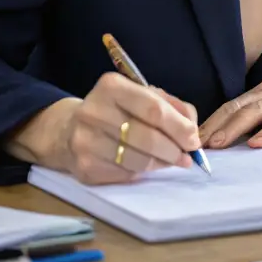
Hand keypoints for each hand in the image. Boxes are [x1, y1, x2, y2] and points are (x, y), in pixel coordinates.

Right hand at [6, 73, 201, 183]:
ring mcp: (85, 142)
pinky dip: (142, 171)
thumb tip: (193, 133)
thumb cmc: (118, 110)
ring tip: (170, 161)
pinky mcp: (84, 167)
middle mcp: (93, 111)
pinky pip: (125, 174)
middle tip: (187, 157)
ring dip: (161, 163)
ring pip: (138, 160)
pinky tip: (145, 164)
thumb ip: (174, 107)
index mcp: (111, 87)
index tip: (193, 139)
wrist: (68, 130)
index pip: (153, 109)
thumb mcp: (143, 95)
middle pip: (147, 137)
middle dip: (174, 150)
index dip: (179, 127)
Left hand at [200, 74, 261, 149]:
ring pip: (255, 111)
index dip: (210, 122)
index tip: (191, 140)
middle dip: (213, 127)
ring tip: (217, 144)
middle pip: (236, 108)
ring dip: (233, 129)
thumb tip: (235, 141)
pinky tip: (257, 143)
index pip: (231, 106)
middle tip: (195, 144)